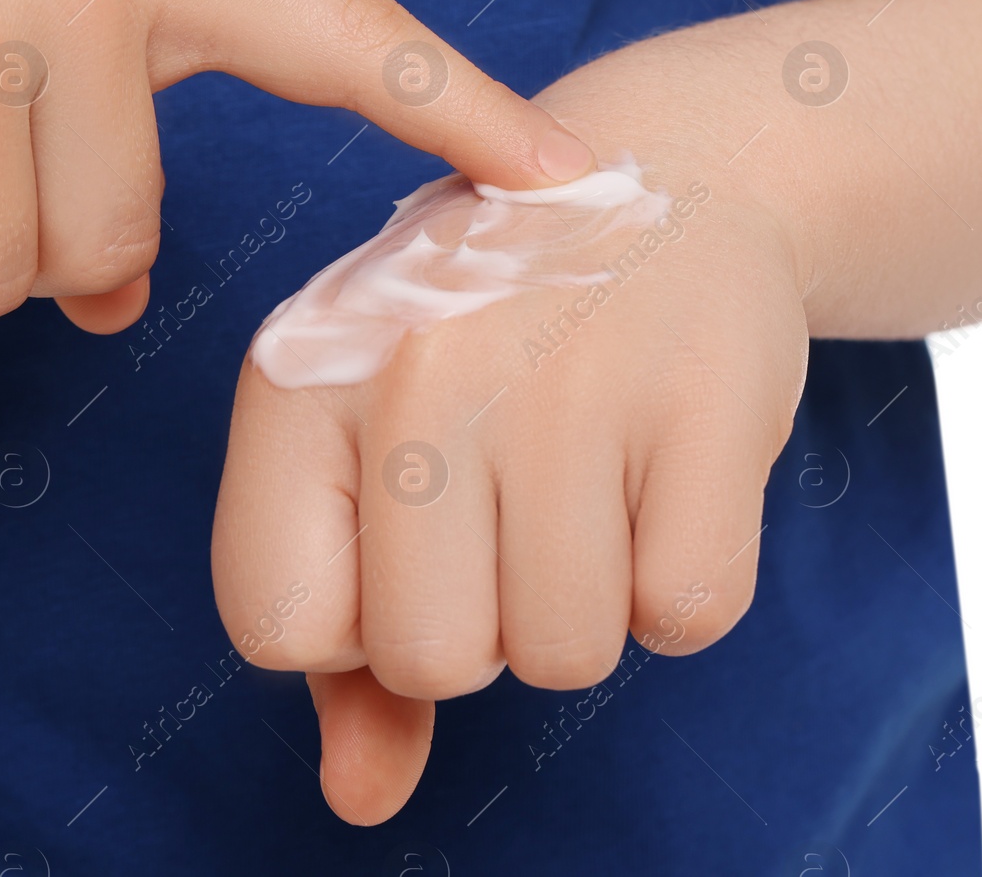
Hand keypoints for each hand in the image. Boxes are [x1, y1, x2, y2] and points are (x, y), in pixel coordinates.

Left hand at [211, 27, 809, 822]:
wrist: (668, 179)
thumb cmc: (496, 338)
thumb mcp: (378, 444)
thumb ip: (346, 637)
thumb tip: (361, 802)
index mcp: (302, 376)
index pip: (278, 625)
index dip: (360, 617)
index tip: (416, 531)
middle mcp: (418, 370)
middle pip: (433, 661)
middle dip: (490, 617)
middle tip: (523, 496)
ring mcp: (566, 380)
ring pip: (567, 654)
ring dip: (592, 600)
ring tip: (601, 471)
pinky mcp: (703, 398)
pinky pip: (686, 615)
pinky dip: (686, 576)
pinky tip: (670, 468)